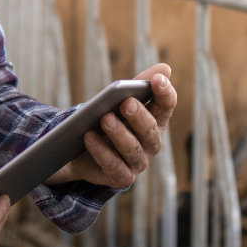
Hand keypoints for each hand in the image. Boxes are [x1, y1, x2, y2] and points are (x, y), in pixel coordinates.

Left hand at [46, 63, 176, 190]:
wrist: (80, 150)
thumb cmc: (107, 119)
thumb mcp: (120, 99)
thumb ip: (140, 83)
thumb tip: (165, 68)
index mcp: (155, 119)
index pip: (167, 106)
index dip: (165, 93)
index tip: (157, 80)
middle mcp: (151, 142)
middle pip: (150, 129)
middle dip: (139, 115)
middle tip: (125, 102)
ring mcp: (138, 162)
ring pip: (133, 149)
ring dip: (119, 134)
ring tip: (104, 119)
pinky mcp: (122, 178)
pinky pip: (114, 166)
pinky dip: (101, 152)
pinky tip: (88, 137)